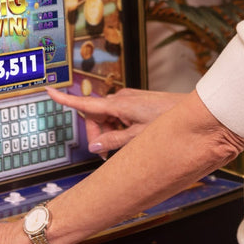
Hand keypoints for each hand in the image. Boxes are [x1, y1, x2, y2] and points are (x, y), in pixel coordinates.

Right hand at [48, 87, 184, 156]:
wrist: (194, 111)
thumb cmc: (169, 120)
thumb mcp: (139, 137)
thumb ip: (114, 142)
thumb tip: (95, 146)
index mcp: (119, 105)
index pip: (85, 103)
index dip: (65, 99)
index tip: (48, 91)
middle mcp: (121, 99)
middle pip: (95, 117)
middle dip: (97, 135)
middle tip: (108, 153)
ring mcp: (128, 100)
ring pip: (106, 119)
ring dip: (110, 134)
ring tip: (127, 144)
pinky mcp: (135, 103)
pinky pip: (118, 117)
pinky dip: (119, 129)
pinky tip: (132, 137)